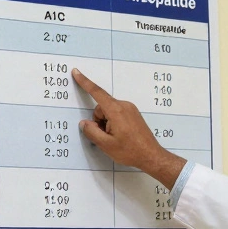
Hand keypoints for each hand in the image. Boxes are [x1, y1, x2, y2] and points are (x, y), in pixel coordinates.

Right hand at [72, 68, 185, 187]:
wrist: (151, 156)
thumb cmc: (130, 151)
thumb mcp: (106, 145)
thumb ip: (92, 132)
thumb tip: (84, 123)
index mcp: (116, 110)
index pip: (97, 93)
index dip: (84, 82)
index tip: (76, 72)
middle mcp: (124, 105)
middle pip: (102, 107)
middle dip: (99, 121)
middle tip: (106, 137)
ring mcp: (130, 109)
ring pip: (109, 111)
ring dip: (106, 123)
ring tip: (115, 138)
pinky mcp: (134, 114)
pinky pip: (117, 114)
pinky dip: (113, 123)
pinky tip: (120, 136)